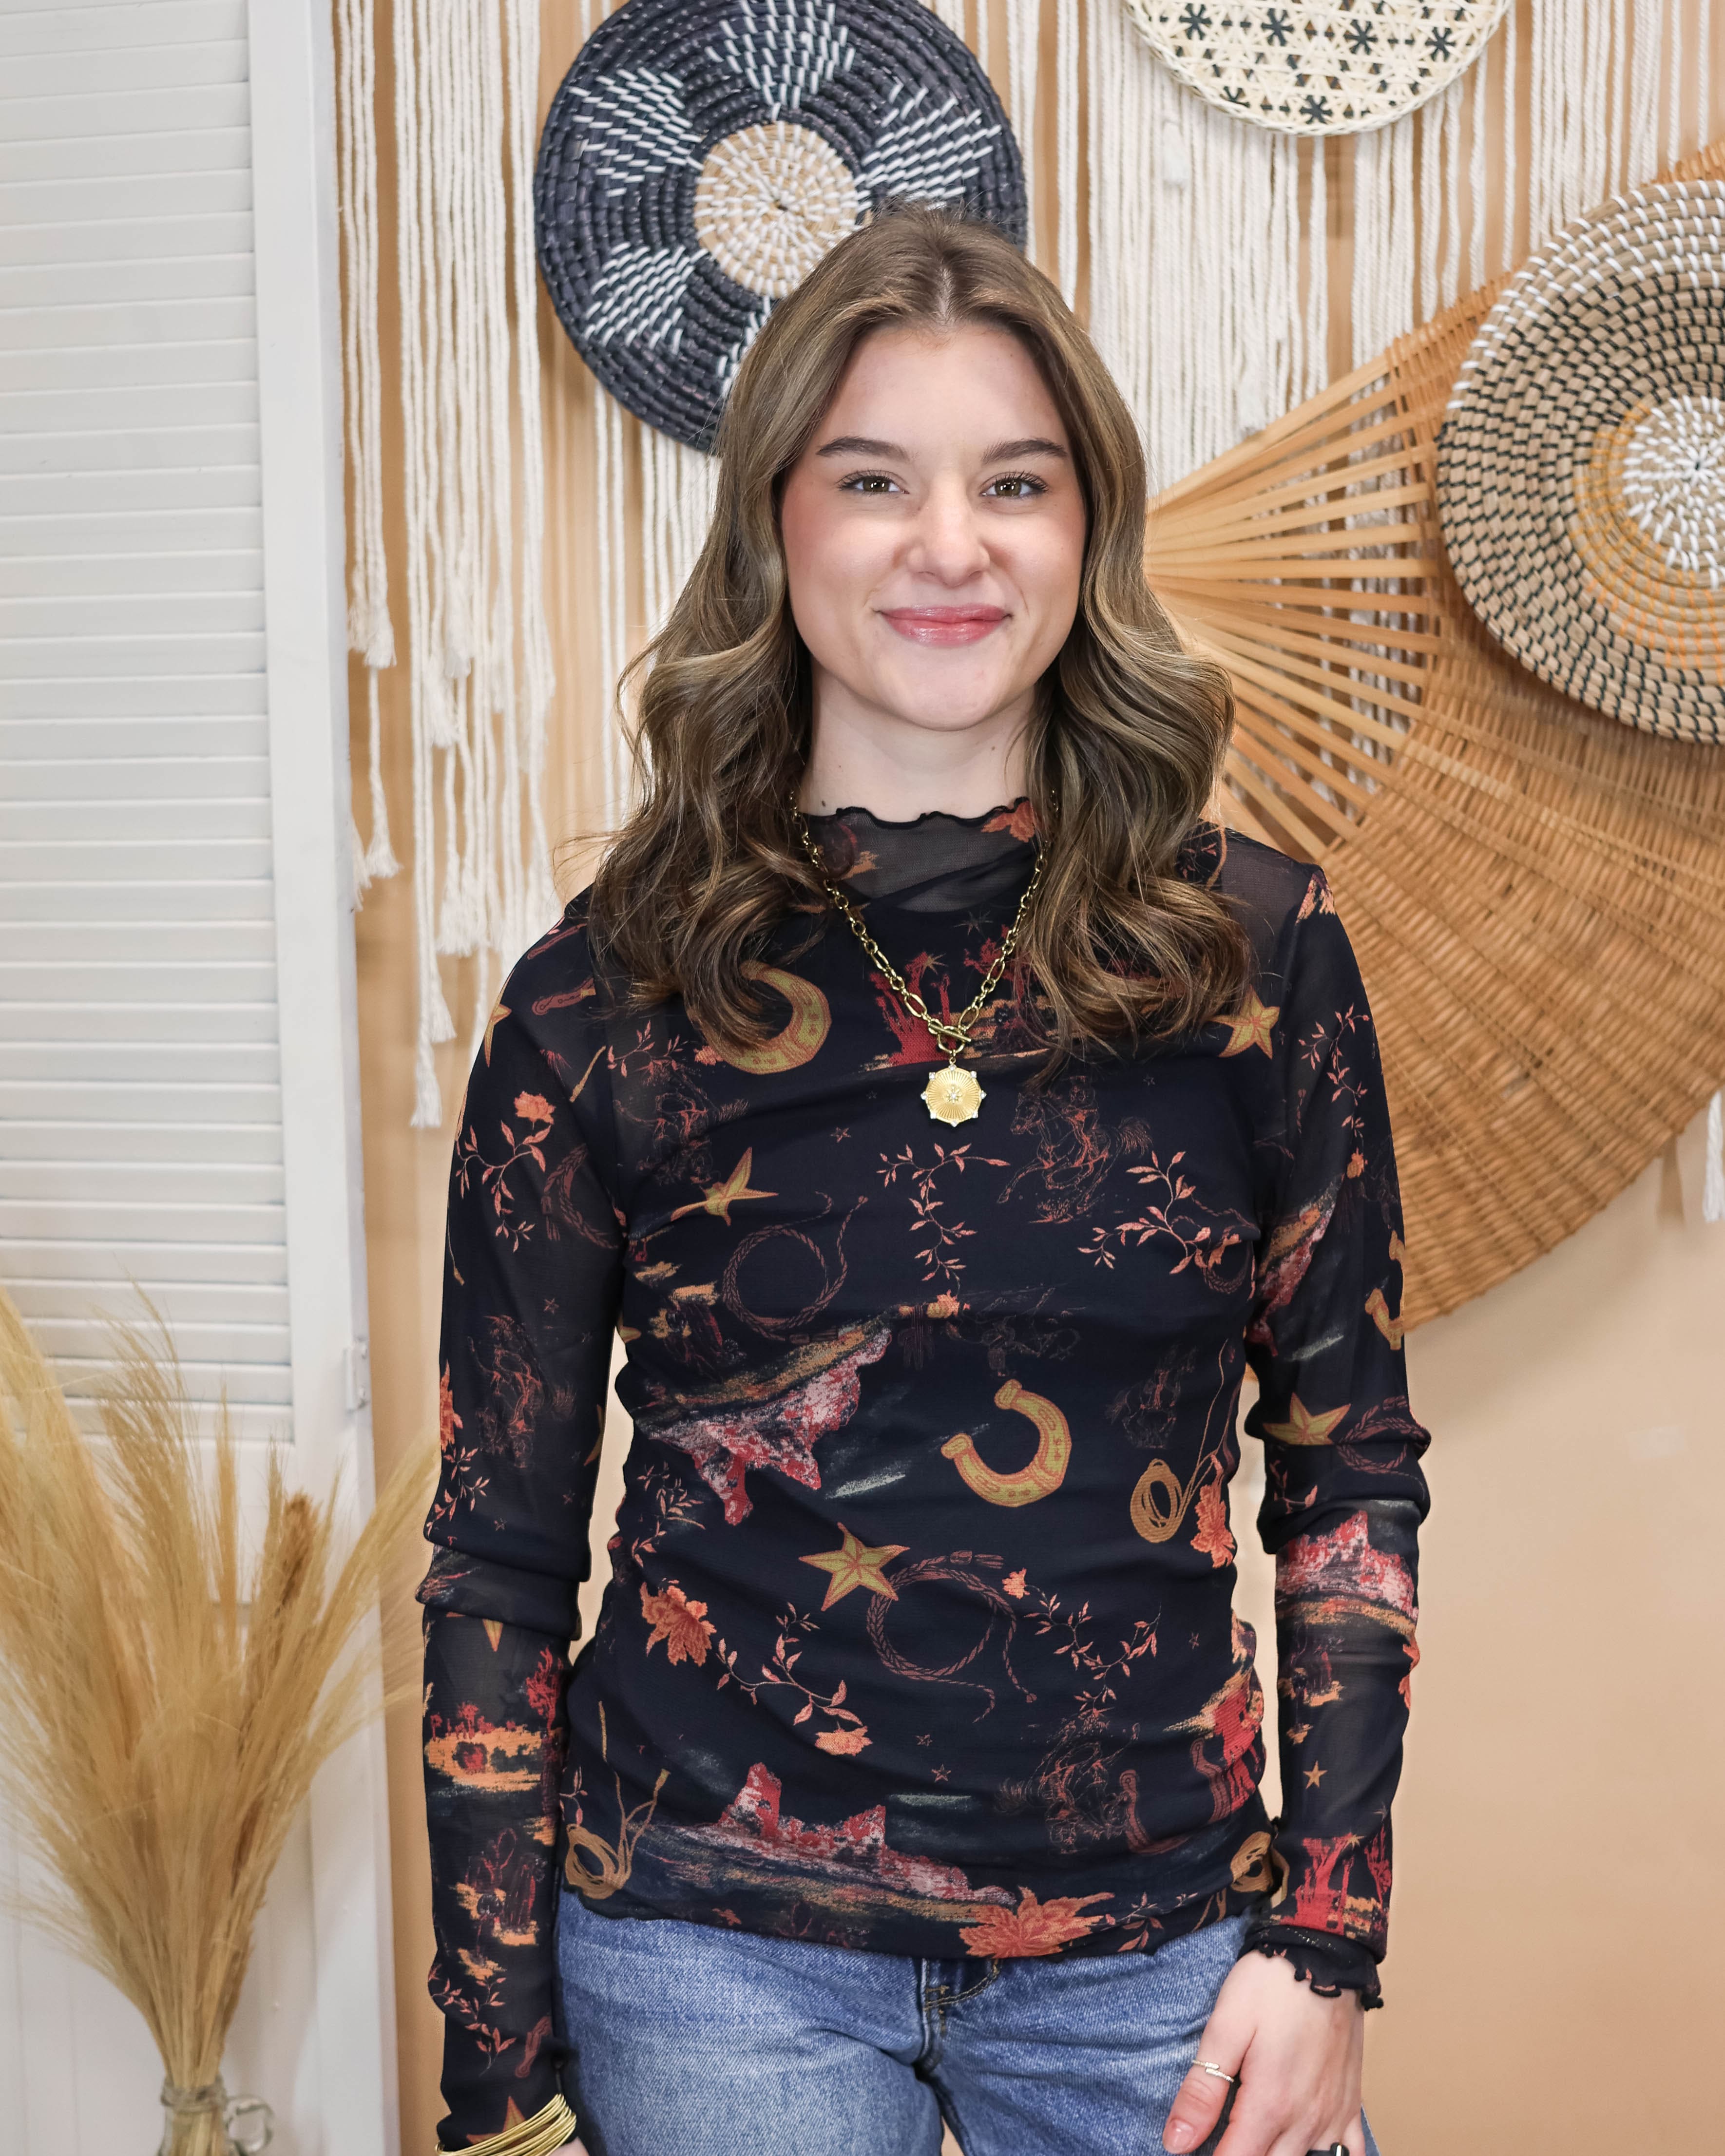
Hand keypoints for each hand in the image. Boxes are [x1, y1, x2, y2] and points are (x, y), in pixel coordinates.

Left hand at [1162, 1949, 1365, 2155]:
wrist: (1324, 1952)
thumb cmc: (1270, 1984)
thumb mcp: (1225, 2028)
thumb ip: (1202, 2090)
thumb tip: (1176, 2142)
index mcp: (1270, 2104)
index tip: (1195, 2151)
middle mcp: (1306, 2120)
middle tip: (1225, 2136)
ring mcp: (1334, 2114)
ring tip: (1258, 2139)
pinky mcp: (1352, 2102)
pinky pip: (1351, 2152)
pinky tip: (1311, 2147)